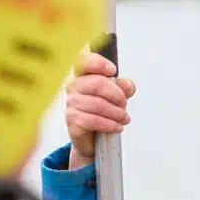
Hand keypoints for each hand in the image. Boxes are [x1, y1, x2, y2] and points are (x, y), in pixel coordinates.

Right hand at [65, 51, 134, 168]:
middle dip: (117, 94)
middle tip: (124, 103)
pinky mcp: (72, 120)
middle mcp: (74, 86)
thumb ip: (123, 87)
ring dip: (116, 113)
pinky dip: (110, 124)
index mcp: (83, 75)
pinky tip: (117, 127)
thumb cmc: (103, 112)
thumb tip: (127, 85)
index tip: (113, 71)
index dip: (99, 63)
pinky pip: (95, 120)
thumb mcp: (117, 96)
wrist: (92, 138)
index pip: (84, 61)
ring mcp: (71, 103)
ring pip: (98, 104)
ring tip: (124, 118)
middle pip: (98, 83)